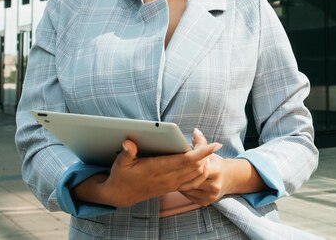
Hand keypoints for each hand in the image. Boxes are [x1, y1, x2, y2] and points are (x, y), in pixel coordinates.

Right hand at [72, 137, 220, 207]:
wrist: (121, 195)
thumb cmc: (121, 176)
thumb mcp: (120, 163)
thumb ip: (126, 153)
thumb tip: (129, 142)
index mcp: (158, 169)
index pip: (186, 159)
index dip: (202, 152)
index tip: (215, 144)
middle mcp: (168, 177)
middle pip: (197, 166)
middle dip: (205, 152)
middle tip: (205, 139)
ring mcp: (172, 183)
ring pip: (197, 174)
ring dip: (205, 162)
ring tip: (204, 148)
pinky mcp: (172, 187)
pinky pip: (193, 181)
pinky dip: (200, 172)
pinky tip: (201, 162)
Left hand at [179, 129, 229, 205]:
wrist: (229, 179)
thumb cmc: (216, 164)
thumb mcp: (211, 153)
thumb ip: (201, 143)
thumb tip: (194, 131)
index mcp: (217, 171)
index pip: (199, 167)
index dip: (188, 163)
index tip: (178, 160)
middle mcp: (214, 185)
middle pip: (192, 178)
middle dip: (181, 173)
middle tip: (169, 168)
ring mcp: (210, 196)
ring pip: (189, 188)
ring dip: (180, 182)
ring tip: (172, 174)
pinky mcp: (205, 202)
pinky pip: (189, 196)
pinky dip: (182, 189)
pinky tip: (177, 183)